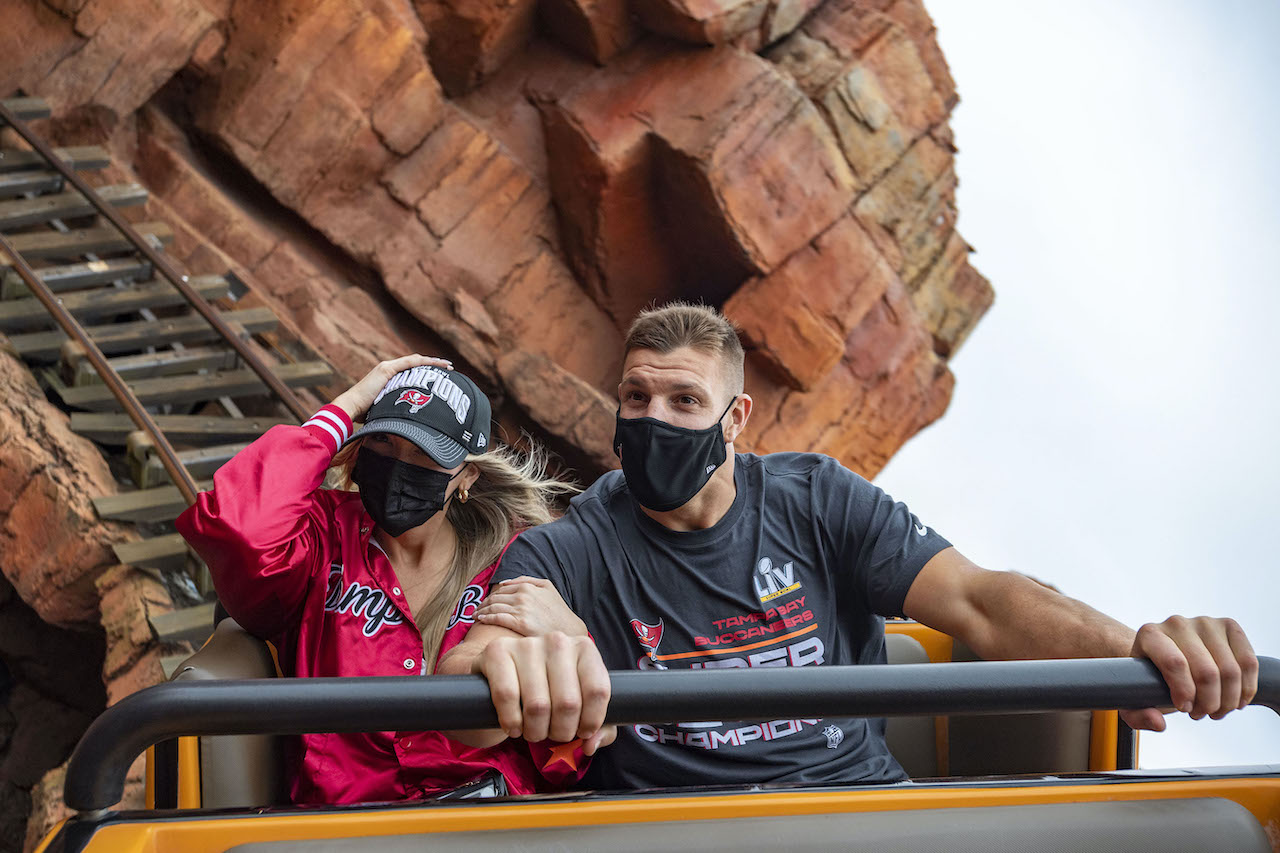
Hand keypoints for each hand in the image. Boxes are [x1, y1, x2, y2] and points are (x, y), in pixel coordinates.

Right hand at [331, 354, 452, 421]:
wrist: (350, 409)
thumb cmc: (366, 414)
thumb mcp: (386, 410)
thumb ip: (396, 409)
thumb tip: (409, 422)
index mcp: (388, 377)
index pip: (411, 370)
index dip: (426, 371)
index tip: (441, 375)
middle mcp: (388, 369)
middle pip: (416, 363)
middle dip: (433, 365)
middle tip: (449, 369)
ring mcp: (387, 368)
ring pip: (415, 361)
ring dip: (433, 362)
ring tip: (448, 366)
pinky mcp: (386, 370)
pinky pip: (410, 363)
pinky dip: (424, 362)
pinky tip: (436, 364)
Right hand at [473, 632, 614, 752]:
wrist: (504, 676)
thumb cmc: (549, 693)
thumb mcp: (581, 707)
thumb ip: (600, 729)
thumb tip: (591, 744)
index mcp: (584, 649)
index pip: (598, 691)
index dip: (591, 721)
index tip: (582, 732)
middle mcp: (558, 641)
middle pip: (568, 702)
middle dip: (561, 731)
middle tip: (553, 734)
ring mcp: (527, 644)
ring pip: (538, 705)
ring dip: (535, 731)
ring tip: (533, 731)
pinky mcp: (497, 651)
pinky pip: (506, 696)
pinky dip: (511, 721)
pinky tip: (514, 726)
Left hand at [476, 577, 587, 637]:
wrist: (568, 629)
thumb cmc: (558, 610)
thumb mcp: (547, 587)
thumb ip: (527, 580)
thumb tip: (505, 582)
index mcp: (528, 586)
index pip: (500, 590)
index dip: (489, 597)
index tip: (483, 603)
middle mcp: (523, 596)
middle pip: (494, 598)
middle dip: (482, 604)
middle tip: (475, 610)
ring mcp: (521, 609)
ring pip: (493, 607)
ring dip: (481, 611)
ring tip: (475, 616)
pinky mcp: (520, 623)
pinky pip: (497, 618)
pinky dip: (486, 618)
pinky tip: (481, 620)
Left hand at [1120, 616, 1257, 730]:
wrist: (1168, 658)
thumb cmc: (1150, 679)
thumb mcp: (1137, 700)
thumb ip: (1138, 716)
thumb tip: (1158, 723)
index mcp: (1150, 635)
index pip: (1175, 663)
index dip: (1185, 692)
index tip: (1184, 709)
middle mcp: (1177, 623)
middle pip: (1206, 672)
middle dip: (1208, 703)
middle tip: (1199, 713)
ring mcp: (1205, 622)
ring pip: (1230, 670)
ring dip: (1227, 701)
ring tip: (1215, 709)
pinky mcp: (1229, 626)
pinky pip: (1248, 662)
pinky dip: (1246, 689)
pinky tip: (1234, 700)